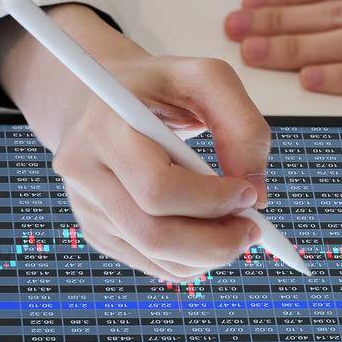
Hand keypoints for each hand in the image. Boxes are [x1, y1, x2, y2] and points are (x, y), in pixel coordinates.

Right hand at [0, 4, 271, 280]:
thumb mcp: (206, 78)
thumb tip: (257, 196)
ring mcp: (86, 206)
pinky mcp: (96, 229)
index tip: (249, 193)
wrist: (102, 97)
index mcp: (106, 126)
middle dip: (215, 241)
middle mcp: (85, 170)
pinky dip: (190, 260)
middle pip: (153, 234)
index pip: (157, 187)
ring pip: (153, 257)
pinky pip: (149, 263)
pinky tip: (210, 237)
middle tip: (253, 229)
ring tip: (237, 232)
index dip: (211, 200)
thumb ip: (243, 127)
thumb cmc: (158, 86)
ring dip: (208, 256)